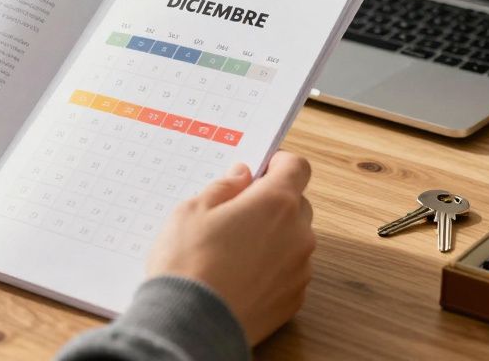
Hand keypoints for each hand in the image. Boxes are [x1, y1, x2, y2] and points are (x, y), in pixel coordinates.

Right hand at [145, 151, 314, 345]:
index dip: (278, 163)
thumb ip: (224, 187)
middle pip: (297, 204)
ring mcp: (300, 269)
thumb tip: (241, 176)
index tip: (260, 169)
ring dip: (272, 237)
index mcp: (275, 203)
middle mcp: (297, 234)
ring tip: (233, 250)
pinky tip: (240, 275)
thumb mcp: (192, 210)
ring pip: (293, 240)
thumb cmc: (188, 263)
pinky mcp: (294, 299)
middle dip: (272, 203)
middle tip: (236, 212)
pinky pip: (289, 272)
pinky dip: (271, 268)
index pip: (297, 167)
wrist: (191, 324)